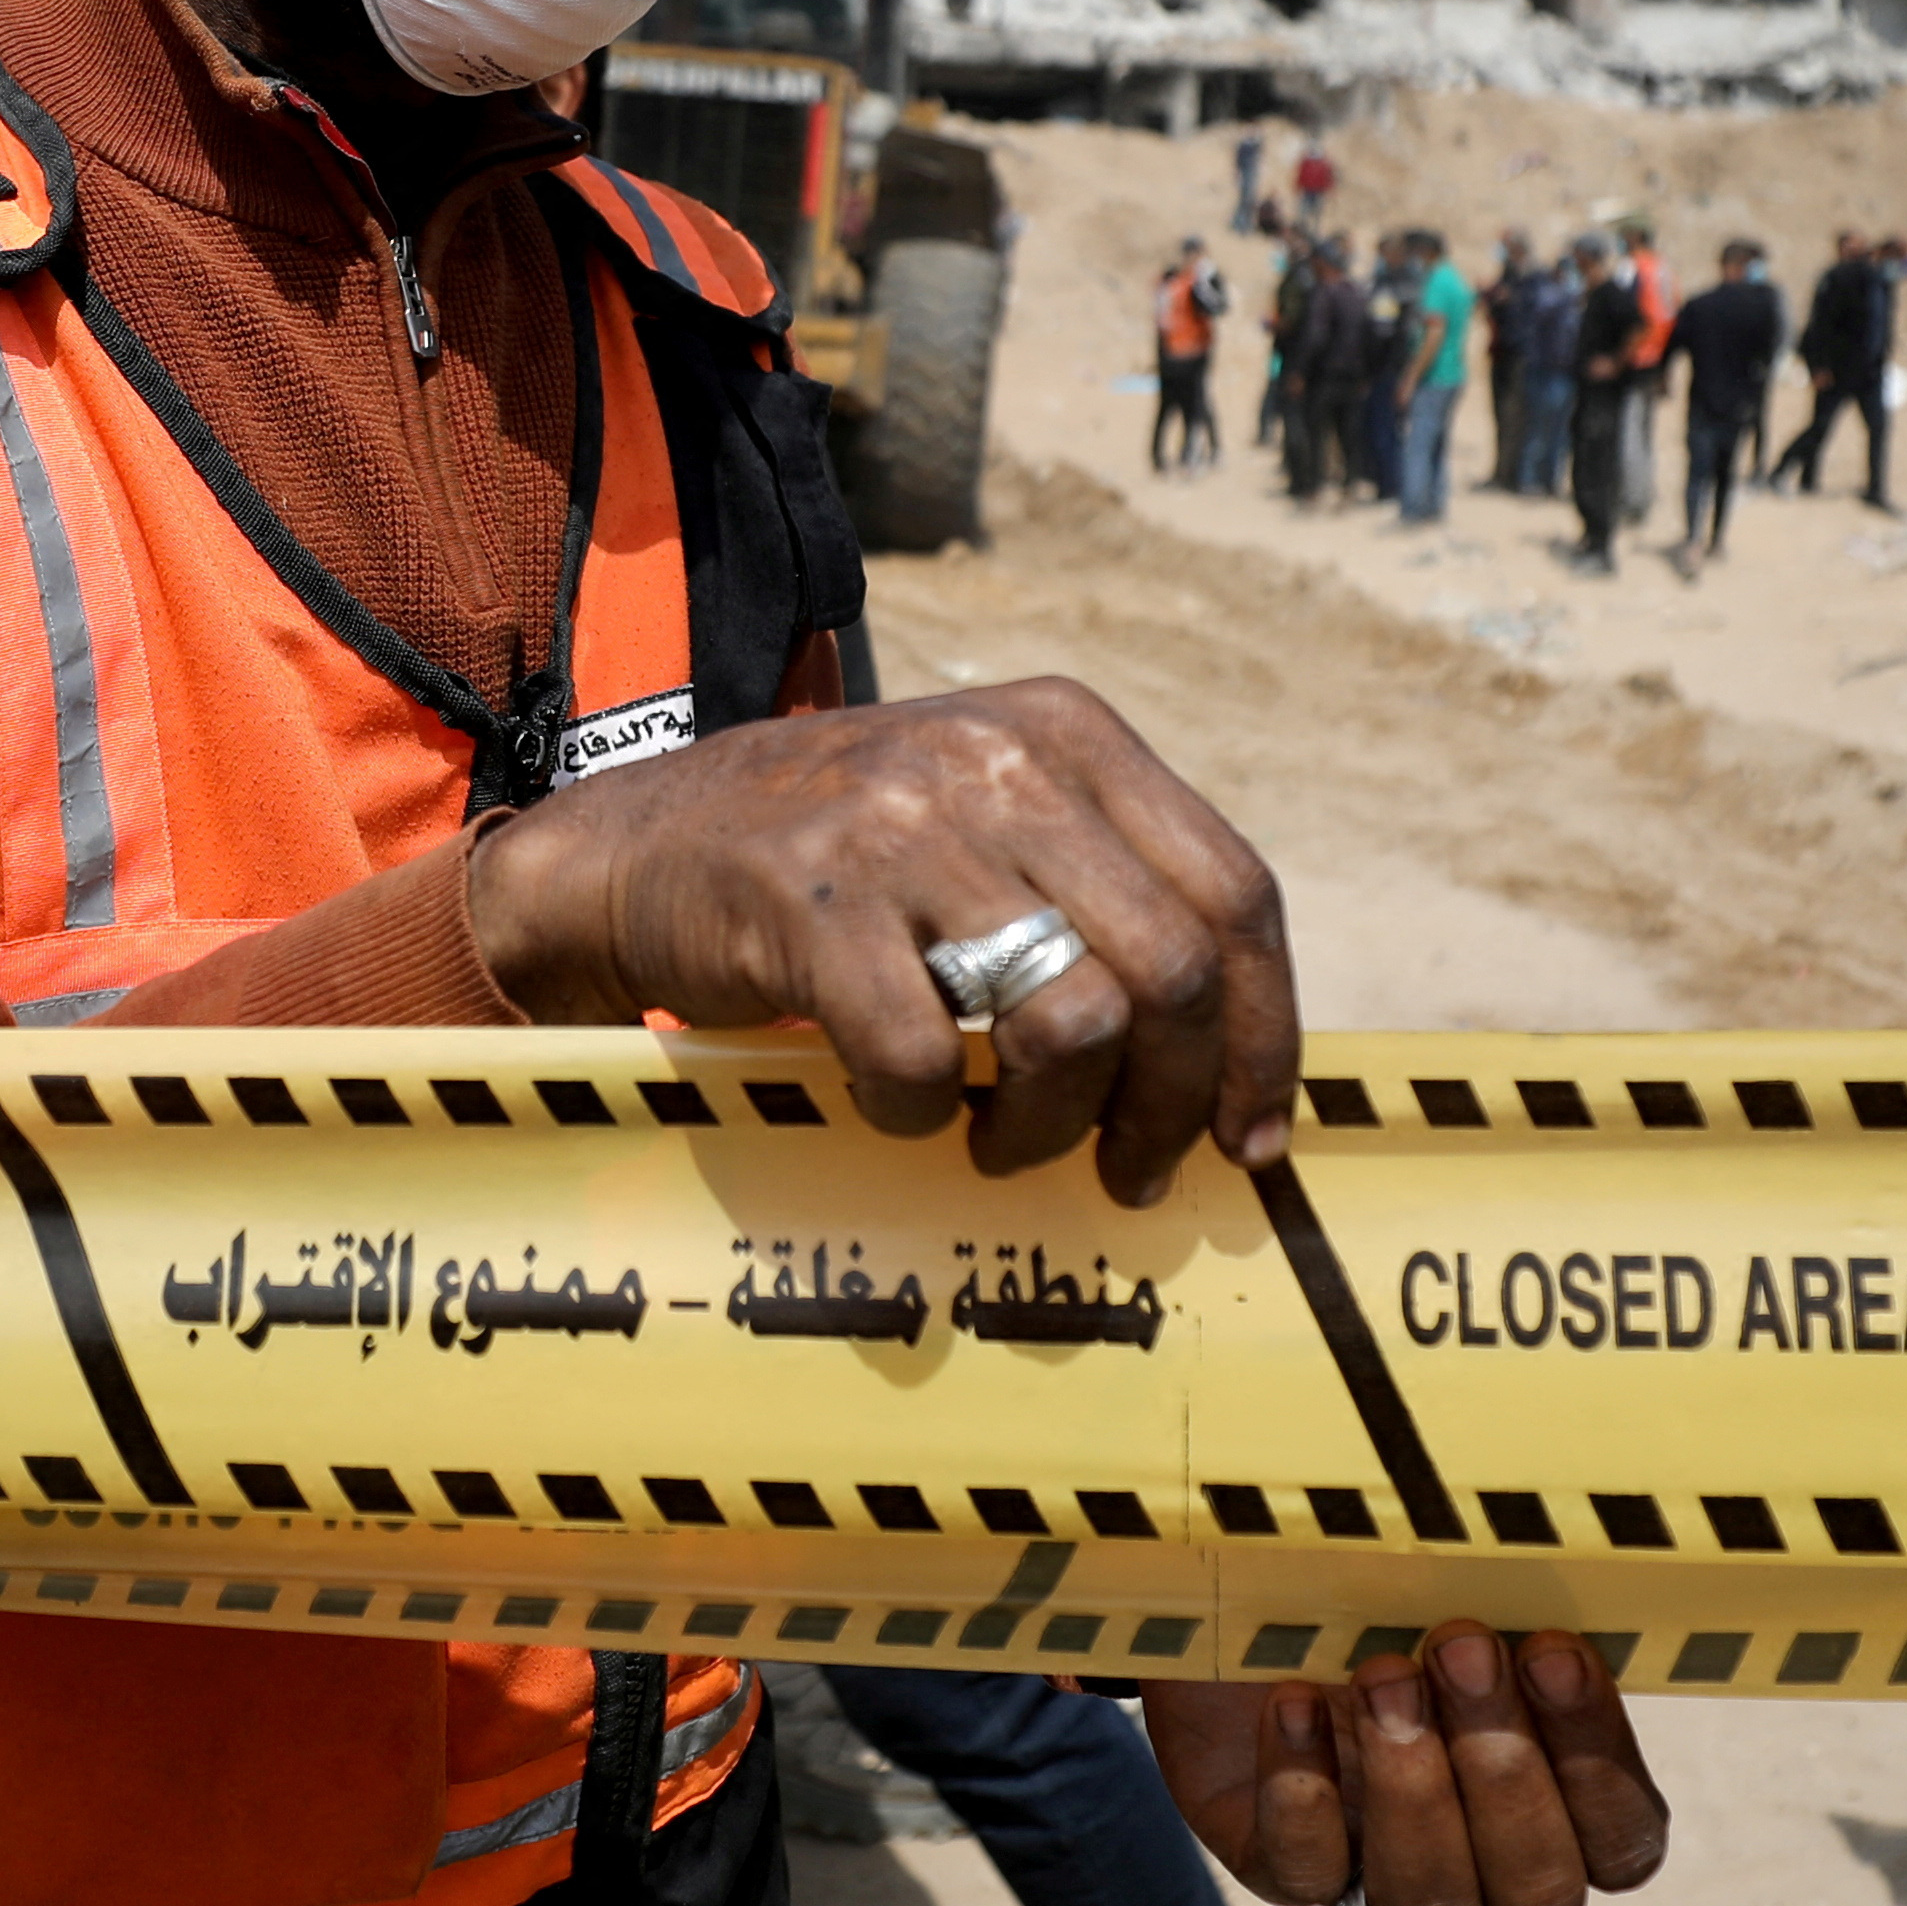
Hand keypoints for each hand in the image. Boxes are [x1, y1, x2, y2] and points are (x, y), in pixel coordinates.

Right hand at [463, 680, 1295, 1199]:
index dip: (1264, 1034)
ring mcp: (905, 828)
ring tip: (1003, 1144)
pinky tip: (895, 1104)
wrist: (641, 846)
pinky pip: (927, 1063)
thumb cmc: (847, 863)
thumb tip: (1233, 1066)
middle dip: (1167, 1108)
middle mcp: (1001, 762)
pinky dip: (922, 1117)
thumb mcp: (991, 815)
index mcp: (1069, 733)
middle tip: (1128, 1172)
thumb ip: (1108, 891)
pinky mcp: (814, 905)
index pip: (1235, 893)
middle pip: (1170, 973)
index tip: (1251, 1138)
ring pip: (1070, 1027)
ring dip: (1050, 1128)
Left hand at [1138, 1629, 1667, 1905]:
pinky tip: (1295, 1702)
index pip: (1623, 1843)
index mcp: (1561, 1812)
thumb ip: (1526, 1606)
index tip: (1555, 1654)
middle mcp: (1484, 1870)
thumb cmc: (1390, 1600)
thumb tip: (1568, 1564)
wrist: (1253, 1603)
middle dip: (1505, 1772)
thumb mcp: (1459, 1594)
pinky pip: (1304, 1875)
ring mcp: (1381, 1881)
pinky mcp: (1284, 1868)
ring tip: (1383, 1677)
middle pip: (1538, 1893)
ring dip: (1414, 1792)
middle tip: (1462, 1650)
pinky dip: (1303, 1792)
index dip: (1598, 1764)